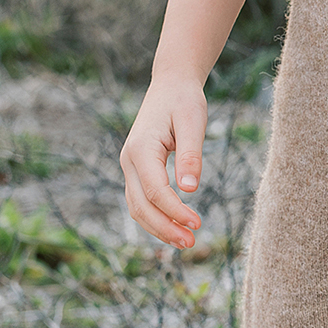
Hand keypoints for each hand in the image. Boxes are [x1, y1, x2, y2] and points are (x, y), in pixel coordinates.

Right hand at [120, 70, 208, 248]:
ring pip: (138, 207)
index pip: (156, 191)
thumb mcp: (193, 122)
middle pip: (141, 206)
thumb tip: (190, 189)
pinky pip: (141, 200)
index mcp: (141, 149)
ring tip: (186, 241)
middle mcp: (129, 160)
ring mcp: (129, 166)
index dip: (176, 211)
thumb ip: (191, 155)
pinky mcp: (137, 170)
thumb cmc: (184, 100)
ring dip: (160, 227)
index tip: (198, 224)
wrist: (171, 85)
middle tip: (192, 242)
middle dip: (165, 227)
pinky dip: (156, 217)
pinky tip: (175, 227)